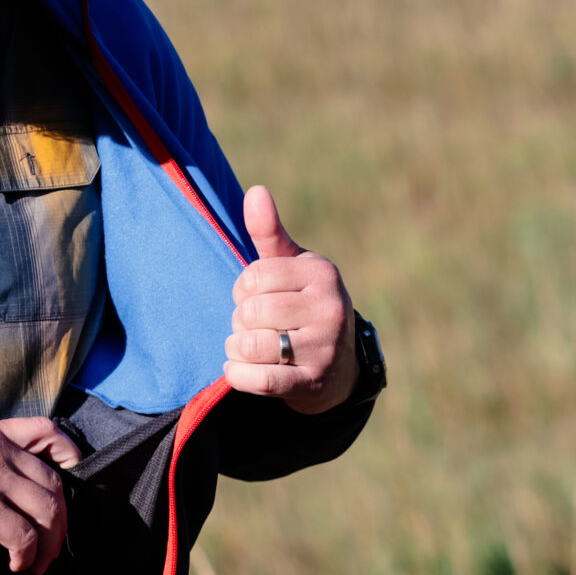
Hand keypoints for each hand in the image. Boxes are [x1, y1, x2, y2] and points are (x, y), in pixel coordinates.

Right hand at [0, 418, 83, 573]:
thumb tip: (14, 487)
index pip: (48, 431)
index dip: (71, 456)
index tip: (72, 485)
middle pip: (54, 482)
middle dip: (61, 520)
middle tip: (53, 547)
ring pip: (46, 510)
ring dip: (49, 543)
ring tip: (37, 563)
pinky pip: (23, 535)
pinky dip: (26, 555)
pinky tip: (15, 565)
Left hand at [222, 185, 357, 414]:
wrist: (338, 366)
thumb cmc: (304, 306)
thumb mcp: (292, 267)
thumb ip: (269, 233)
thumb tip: (256, 191)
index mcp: (322, 274)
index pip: (253, 277)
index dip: (243, 289)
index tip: (257, 297)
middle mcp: (330, 309)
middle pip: (251, 312)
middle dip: (240, 321)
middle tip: (254, 326)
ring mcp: (324, 348)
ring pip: (251, 345)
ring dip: (237, 349)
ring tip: (247, 348)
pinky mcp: (312, 383)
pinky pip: (260, 380)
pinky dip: (238, 375)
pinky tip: (237, 369)